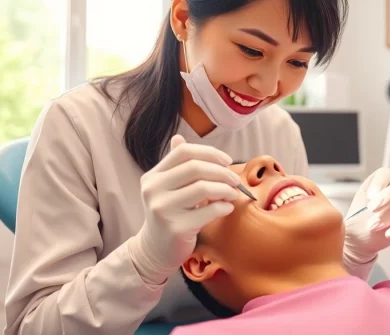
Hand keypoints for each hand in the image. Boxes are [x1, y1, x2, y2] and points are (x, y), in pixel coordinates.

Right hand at [131, 135, 240, 284]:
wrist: (155, 250)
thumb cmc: (168, 215)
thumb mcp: (167, 188)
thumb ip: (175, 166)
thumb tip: (178, 139)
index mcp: (153, 176)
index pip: (184, 152)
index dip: (209, 153)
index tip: (226, 161)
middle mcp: (153, 190)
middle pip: (195, 167)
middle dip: (222, 172)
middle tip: (236, 180)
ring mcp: (162, 209)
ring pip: (203, 188)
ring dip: (225, 189)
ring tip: (232, 194)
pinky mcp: (175, 228)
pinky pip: (208, 211)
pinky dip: (223, 207)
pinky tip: (227, 208)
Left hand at [342, 168, 389, 264]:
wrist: (361, 237)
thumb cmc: (359, 218)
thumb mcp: (355, 207)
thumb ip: (362, 201)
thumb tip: (369, 205)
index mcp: (384, 183)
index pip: (387, 174)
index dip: (379, 184)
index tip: (369, 198)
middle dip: (389, 197)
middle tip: (371, 210)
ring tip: (376, 228)